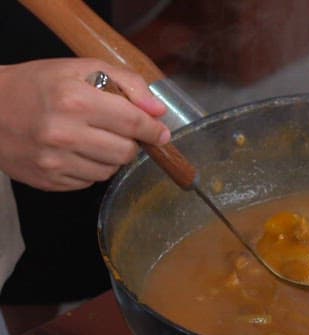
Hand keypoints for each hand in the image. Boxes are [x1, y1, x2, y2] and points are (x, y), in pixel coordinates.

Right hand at [0, 58, 169, 190]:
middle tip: (119, 132)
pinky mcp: (48, 180)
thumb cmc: (37, 85)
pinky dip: (91, 168)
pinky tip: (76, 152)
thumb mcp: (81, 68)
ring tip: (93, 139)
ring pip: (110, 170)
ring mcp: (54, 160)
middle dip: (131, 142)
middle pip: (126, 151)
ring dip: (112, 157)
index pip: (133, 122)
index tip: (161, 132)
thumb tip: (157, 111)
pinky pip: (89, 181)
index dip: (154, 129)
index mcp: (75, 99)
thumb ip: (127, 83)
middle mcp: (64, 132)